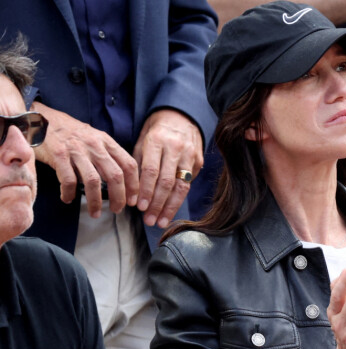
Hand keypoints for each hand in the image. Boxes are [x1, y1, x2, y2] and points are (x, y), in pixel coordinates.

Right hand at [31, 102, 139, 217]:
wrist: (42, 119)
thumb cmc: (71, 134)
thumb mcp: (95, 139)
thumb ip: (108, 156)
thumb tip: (122, 183)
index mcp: (106, 142)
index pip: (129, 165)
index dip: (134, 185)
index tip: (133, 200)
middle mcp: (94, 145)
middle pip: (115, 175)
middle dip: (119, 197)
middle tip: (117, 210)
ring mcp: (76, 150)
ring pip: (93, 181)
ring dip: (95, 201)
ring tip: (95, 212)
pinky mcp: (58, 154)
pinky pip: (69, 180)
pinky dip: (69, 193)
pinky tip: (68, 199)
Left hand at [132, 109, 203, 228]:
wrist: (180, 116)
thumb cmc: (156, 132)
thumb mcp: (143, 142)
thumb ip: (139, 166)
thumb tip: (133, 194)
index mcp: (157, 141)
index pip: (151, 171)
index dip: (146, 191)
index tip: (141, 208)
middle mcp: (175, 148)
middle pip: (167, 182)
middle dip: (158, 204)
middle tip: (150, 221)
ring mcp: (190, 155)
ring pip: (181, 187)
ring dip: (170, 207)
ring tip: (161, 222)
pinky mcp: (198, 161)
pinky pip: (189, 184)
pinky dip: (178, 199)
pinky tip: (170, 211)